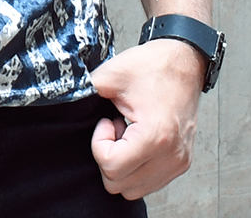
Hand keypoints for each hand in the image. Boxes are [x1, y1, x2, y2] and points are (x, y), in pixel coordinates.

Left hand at [88, 40, 204, 199]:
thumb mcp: (112, 74)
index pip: (112, 167)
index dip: (99, 144)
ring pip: (134, 189)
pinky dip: (136, 168)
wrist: (184, 61)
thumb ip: (86, 93)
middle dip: (108, 156)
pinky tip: (136, 139)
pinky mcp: (180, 162)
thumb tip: (66, 102)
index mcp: (155, 136)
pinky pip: (149, 183)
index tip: (106, 121)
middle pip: (120, 184)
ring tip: (126, 133)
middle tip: (114, 126)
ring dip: (122, 165)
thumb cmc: (154, 66)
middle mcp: (171, 156)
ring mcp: (178, 162)